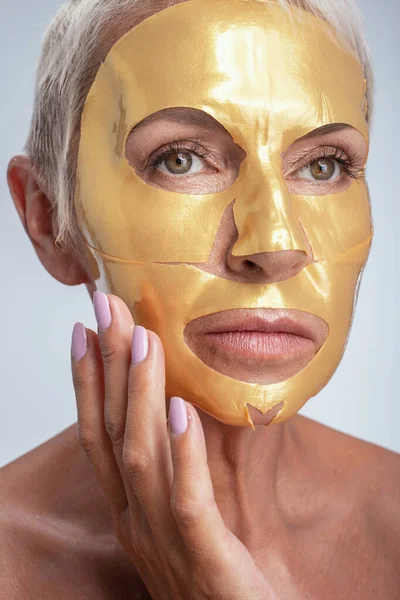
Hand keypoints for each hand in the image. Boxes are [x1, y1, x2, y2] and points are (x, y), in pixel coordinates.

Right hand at [71, 292, 278, 599]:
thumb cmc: (214, 577)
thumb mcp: (183, 518)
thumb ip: (173, 472)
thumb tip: (179, 412)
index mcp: (129, 509)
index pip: (98, 435)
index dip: (86, 383)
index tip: (84, 334)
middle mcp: (135, 519)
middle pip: (111, 431)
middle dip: (105, 367)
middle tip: (104, 310)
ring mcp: (164, 538)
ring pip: (140, 456)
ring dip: (138, 394)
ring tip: (144, 340)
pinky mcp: (204, 556)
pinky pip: (186, 497)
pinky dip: (181, 451)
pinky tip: (179, 408)